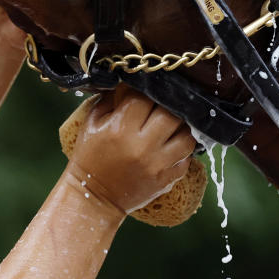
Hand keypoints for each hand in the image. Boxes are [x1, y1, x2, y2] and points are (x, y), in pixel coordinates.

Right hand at [67, 88, 195, 213]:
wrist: (94, 197)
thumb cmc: (90, 156)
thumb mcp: (93, 123)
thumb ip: (112, 99)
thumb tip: (132, 81)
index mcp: (120, 129)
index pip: (145, 98)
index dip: (147, 91)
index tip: (146, 92)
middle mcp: (142, 146)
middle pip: (172, 114)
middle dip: (170, 107)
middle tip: (164, 108)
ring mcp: (157, 164)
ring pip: (187, 137)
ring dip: (182, 129)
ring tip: (172, 127)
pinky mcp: (166, 180)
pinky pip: (187, 158)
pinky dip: (183, 150)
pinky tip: (172, 146)